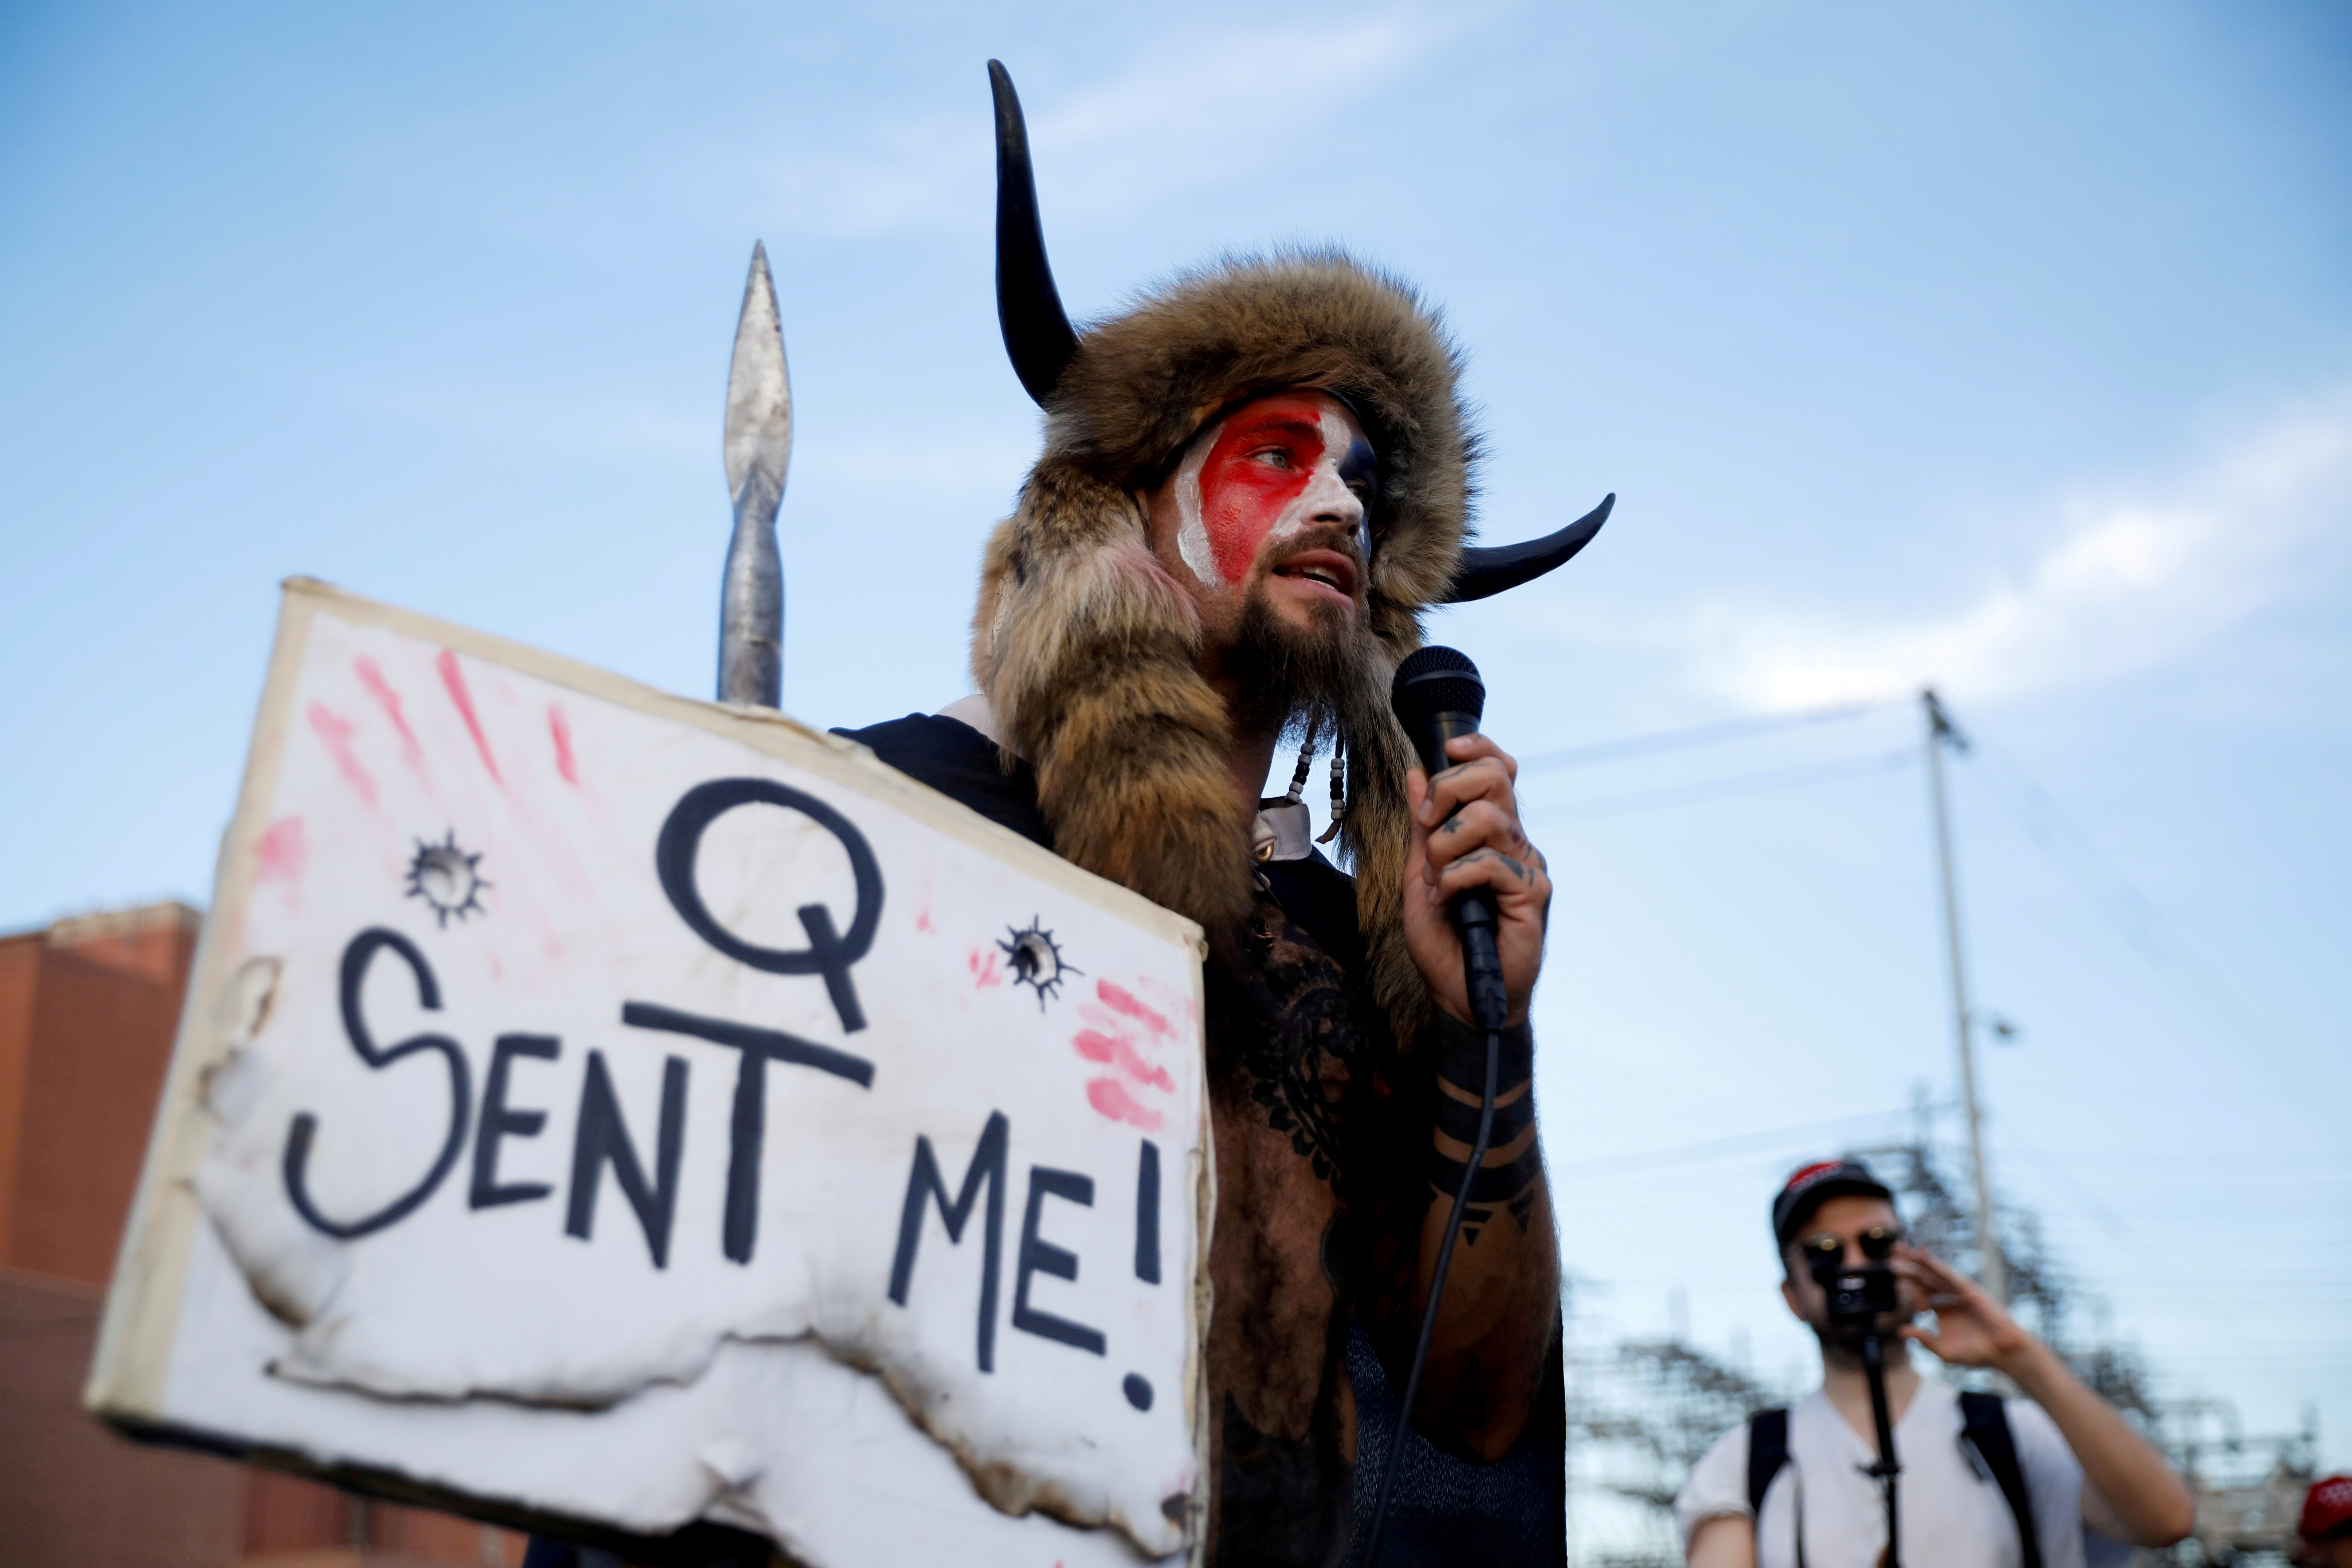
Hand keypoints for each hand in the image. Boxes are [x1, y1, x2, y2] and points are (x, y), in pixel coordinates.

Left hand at [1402, 733, 1550, 1027]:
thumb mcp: (1419, 873)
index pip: (1498, 768)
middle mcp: (1514, 840)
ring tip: (1436, 880)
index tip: (1444, 752)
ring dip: (1444, 846)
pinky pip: (1490, 862)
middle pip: (1495, 776)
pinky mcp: (1534, 892)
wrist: (1458, 991)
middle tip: (1425, 827)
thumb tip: (1416, 772)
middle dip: (1448, 790)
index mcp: (1491, 830)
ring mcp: (1527, 864)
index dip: (1475, 749)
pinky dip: (1455, 878)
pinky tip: (1448, 903)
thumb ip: (1421, 826)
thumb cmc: (1443, 936)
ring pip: (1488, 817)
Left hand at [1896, 1246, 2036, 1373]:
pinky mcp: (1969, 1290)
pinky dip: (1935, 1264)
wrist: (2003, 1353)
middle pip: (1924, 1277)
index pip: (1922, 1294)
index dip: (1914, 1296)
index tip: (1921, 1310)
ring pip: (1934, 1272)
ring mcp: (1959, 1292)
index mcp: (1943, 1310)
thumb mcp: (1944, 1350)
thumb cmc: (1977, 1353)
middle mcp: (1949, 1297)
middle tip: (1892, 1255)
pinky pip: (1949, 1275)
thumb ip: (1923, 1339)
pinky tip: (1923, 1255)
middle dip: (1908, 1266)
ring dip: (1917, 1259)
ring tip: (1901, 1248)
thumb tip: (1900, 1331)